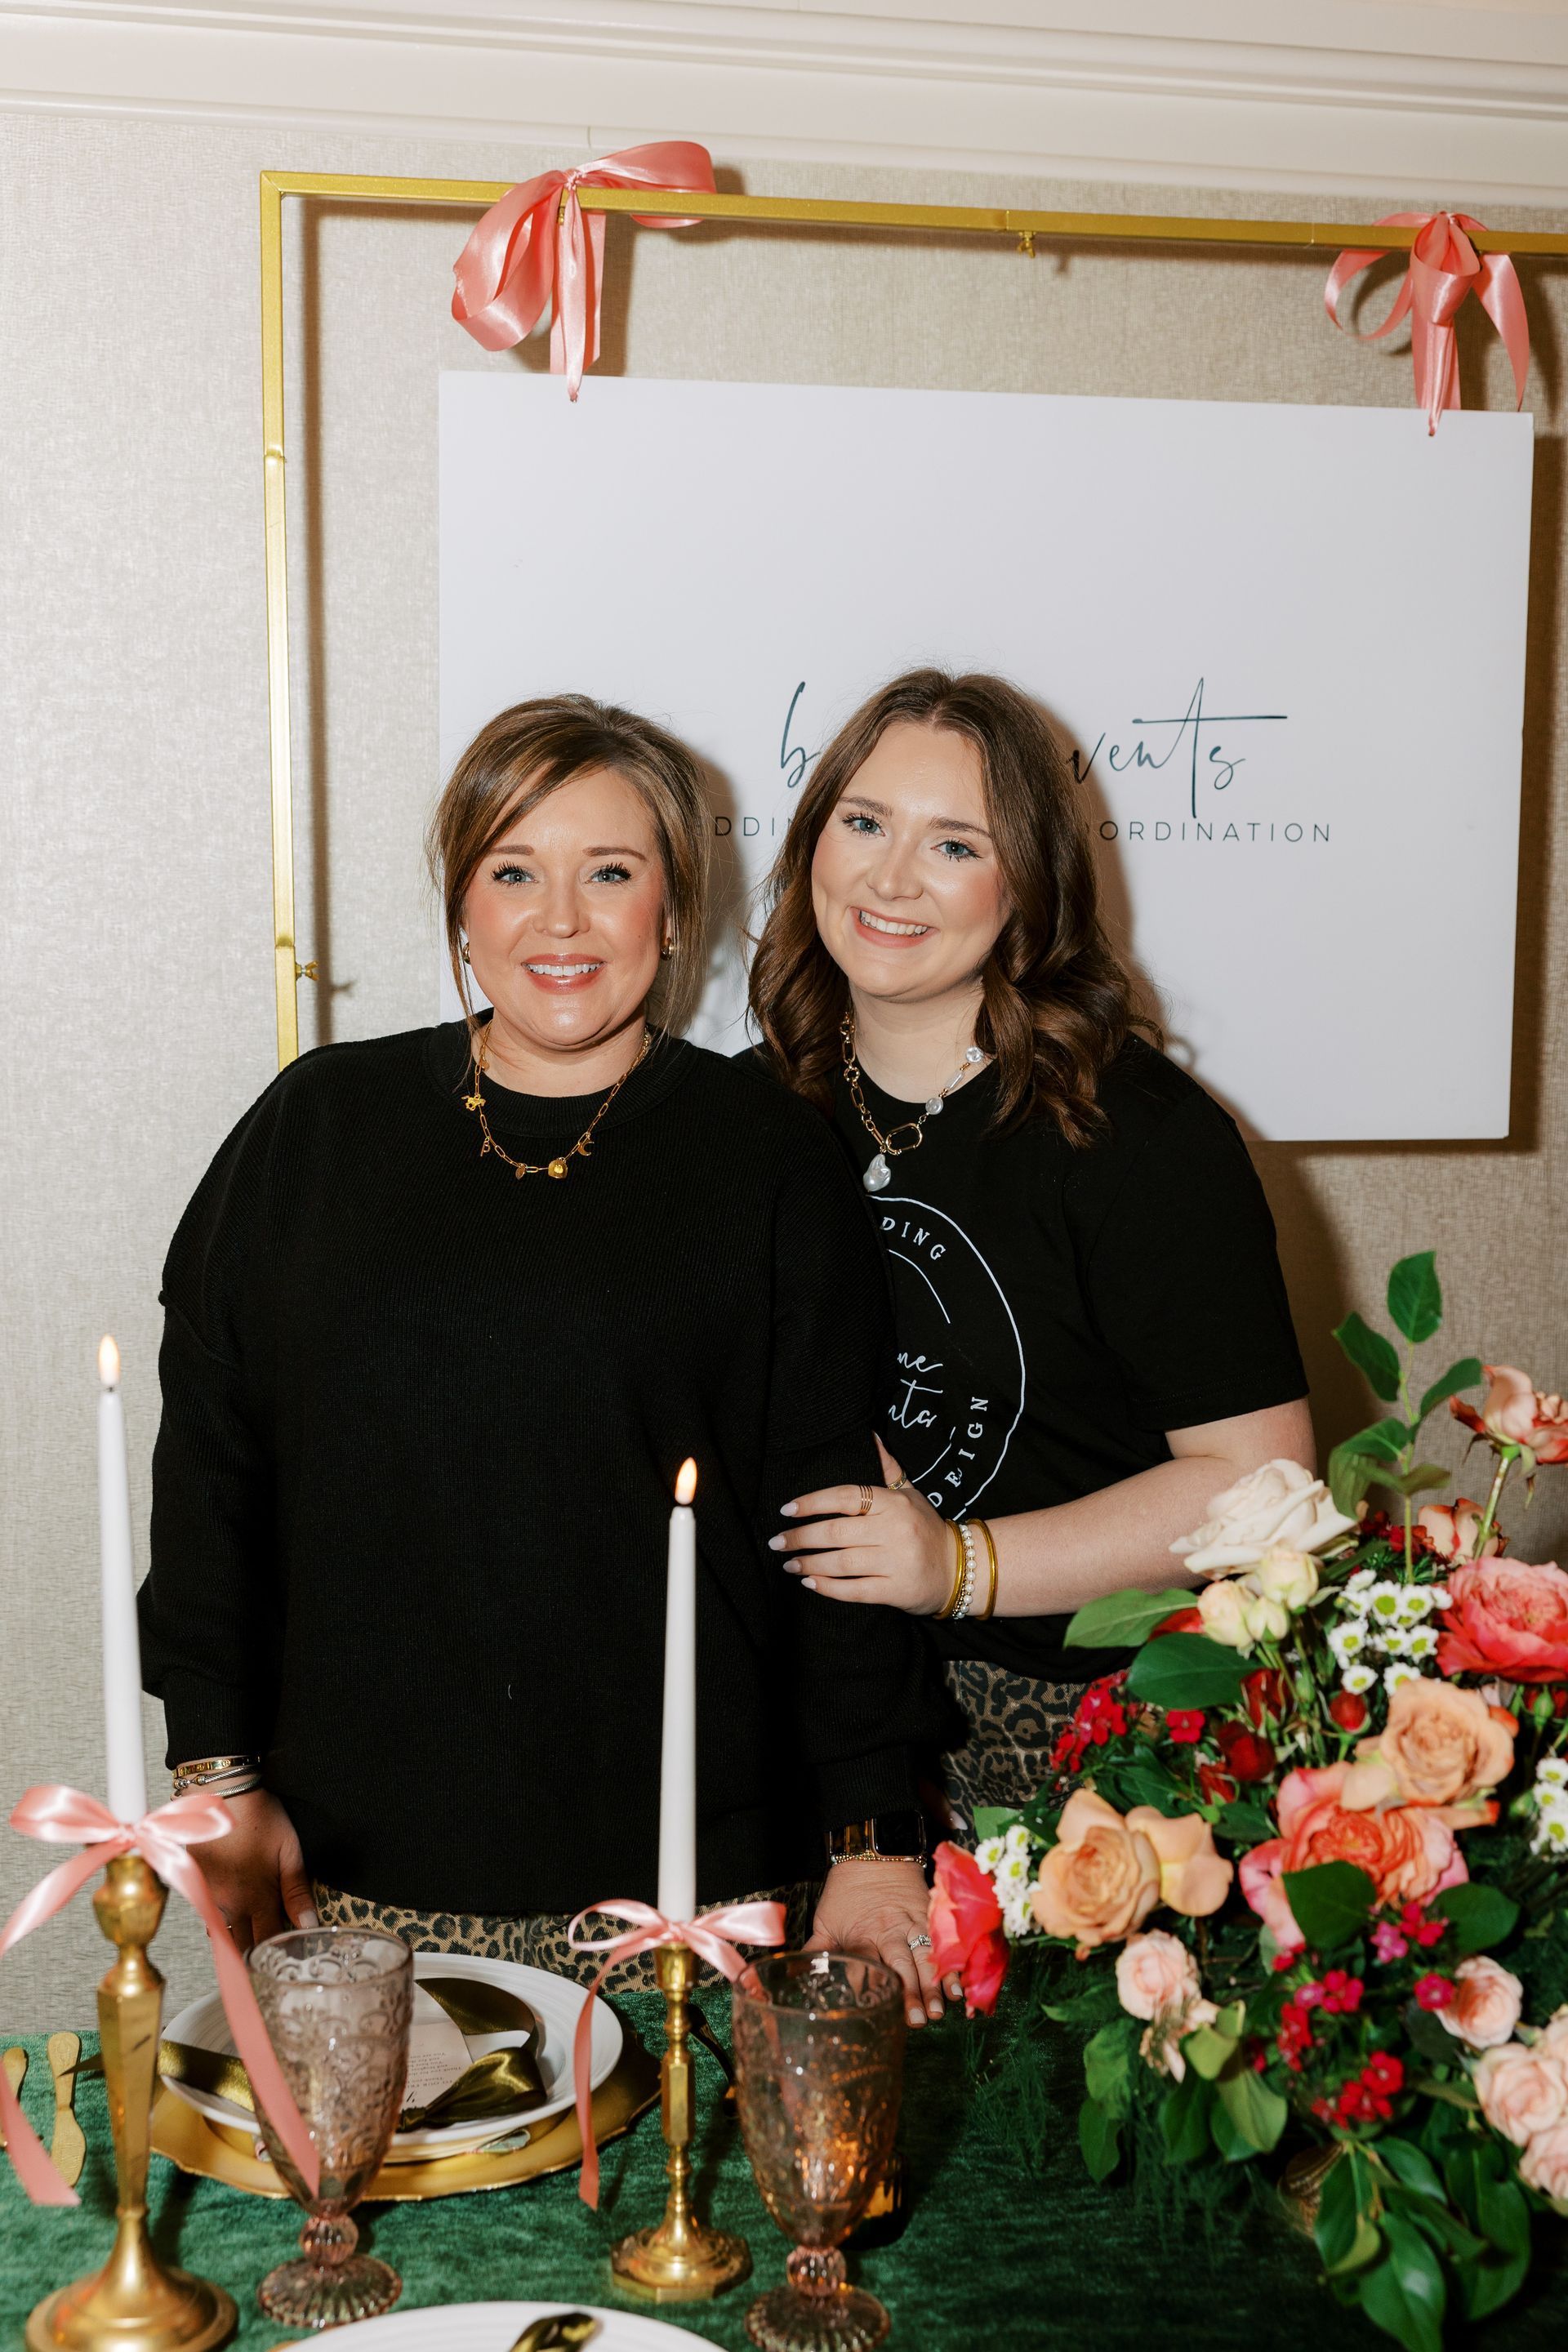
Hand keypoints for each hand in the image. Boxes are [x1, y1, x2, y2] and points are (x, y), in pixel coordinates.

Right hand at [190, 1789, 316, 1951]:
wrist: (220, 1791)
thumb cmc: (260, 1816)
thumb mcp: (289, 1849)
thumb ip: (297, 1891)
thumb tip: (308, 1925)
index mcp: (256, 1897)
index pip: (267, 1942)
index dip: (276, 1955)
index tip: (284, 1959)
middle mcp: (229, 1904)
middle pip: (240, 1945)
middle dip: (253, 1954)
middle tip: (265, 1956)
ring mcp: (207, 1896)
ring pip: (221, 1932)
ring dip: (234, 1937)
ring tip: (249, 1934)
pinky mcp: (192, 1885)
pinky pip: (205, 1913)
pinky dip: (218, 1919)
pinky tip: (230, 1910)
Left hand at [771, 1438, 954, 1613]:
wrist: (960, 1567)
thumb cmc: (926, 1527)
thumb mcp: (910, 1493)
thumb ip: (887, 1467)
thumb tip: (869, 1435)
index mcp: (894, 1503)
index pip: (846, 1497)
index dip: (812, 1502)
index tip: (786, 1510)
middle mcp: (895, 1529)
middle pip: (837, 1532)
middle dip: (801, 1537)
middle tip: (777, 1542)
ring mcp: (896, 1561)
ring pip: (842, 1562)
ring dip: (809, 1564)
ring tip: (789, 1564)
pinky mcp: (897, 1590)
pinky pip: (855, 1590)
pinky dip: (829, 1588)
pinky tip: (811, 1583)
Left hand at [807, 1859, 956, 2027]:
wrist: (873, 1852)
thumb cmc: (846, 1890)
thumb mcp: (826, 1920)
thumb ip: (817, 1950)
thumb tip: (796, 1976)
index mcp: (860, 1934)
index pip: (864, 1963)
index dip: (869, 1985)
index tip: (874, 2009)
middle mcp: (888, 1931)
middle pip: (898, 1964)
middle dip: (909, 1993)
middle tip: (916, 2020)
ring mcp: (911, 1923)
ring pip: (924, 1956)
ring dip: (932, 1984)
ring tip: (938, 2010)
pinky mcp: (928, 1916)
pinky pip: (942, 1941)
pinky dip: (951, 1963)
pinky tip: (958, 1985)